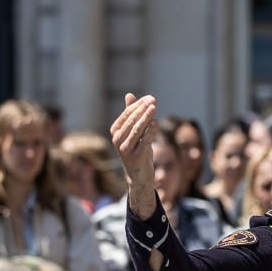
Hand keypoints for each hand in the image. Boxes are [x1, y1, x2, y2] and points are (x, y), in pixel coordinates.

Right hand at [110, 93, 158, 218]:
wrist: (139, 175)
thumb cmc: (137, 150)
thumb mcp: (134, 132)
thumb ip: (131, 114)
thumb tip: (129, 94)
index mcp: (115, 132)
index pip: (127, 114)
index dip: (138, 105)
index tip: (150, 98)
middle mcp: (117, 140)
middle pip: (131, 120)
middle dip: (143, 108)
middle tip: (153, 99)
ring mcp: (125, 149)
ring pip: (137, 129)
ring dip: (146, 117)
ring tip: (154, 107)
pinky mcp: (135, 157)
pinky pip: (144, 141)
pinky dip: (150, 131)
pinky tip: (156, 123)